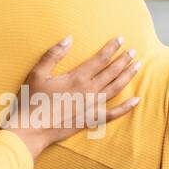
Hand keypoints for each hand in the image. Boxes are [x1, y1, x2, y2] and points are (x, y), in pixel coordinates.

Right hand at [6, 36, 141, 159]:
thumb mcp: (37, 73)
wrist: (31, 130)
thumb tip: (68, 38)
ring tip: (137, 66)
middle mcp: (89, 91)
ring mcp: (92, 106)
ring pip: (116, 88)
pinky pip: (113, 114)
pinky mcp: (91, 120)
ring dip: (127, 76)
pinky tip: (137, 100)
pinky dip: (126, 107)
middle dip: (123, 60)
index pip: (100, 59)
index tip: (120, 39)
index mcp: (77, 78)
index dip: (111, 48)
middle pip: (111, 72)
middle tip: (133, 51)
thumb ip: (53, 54)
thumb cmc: (31, 101)